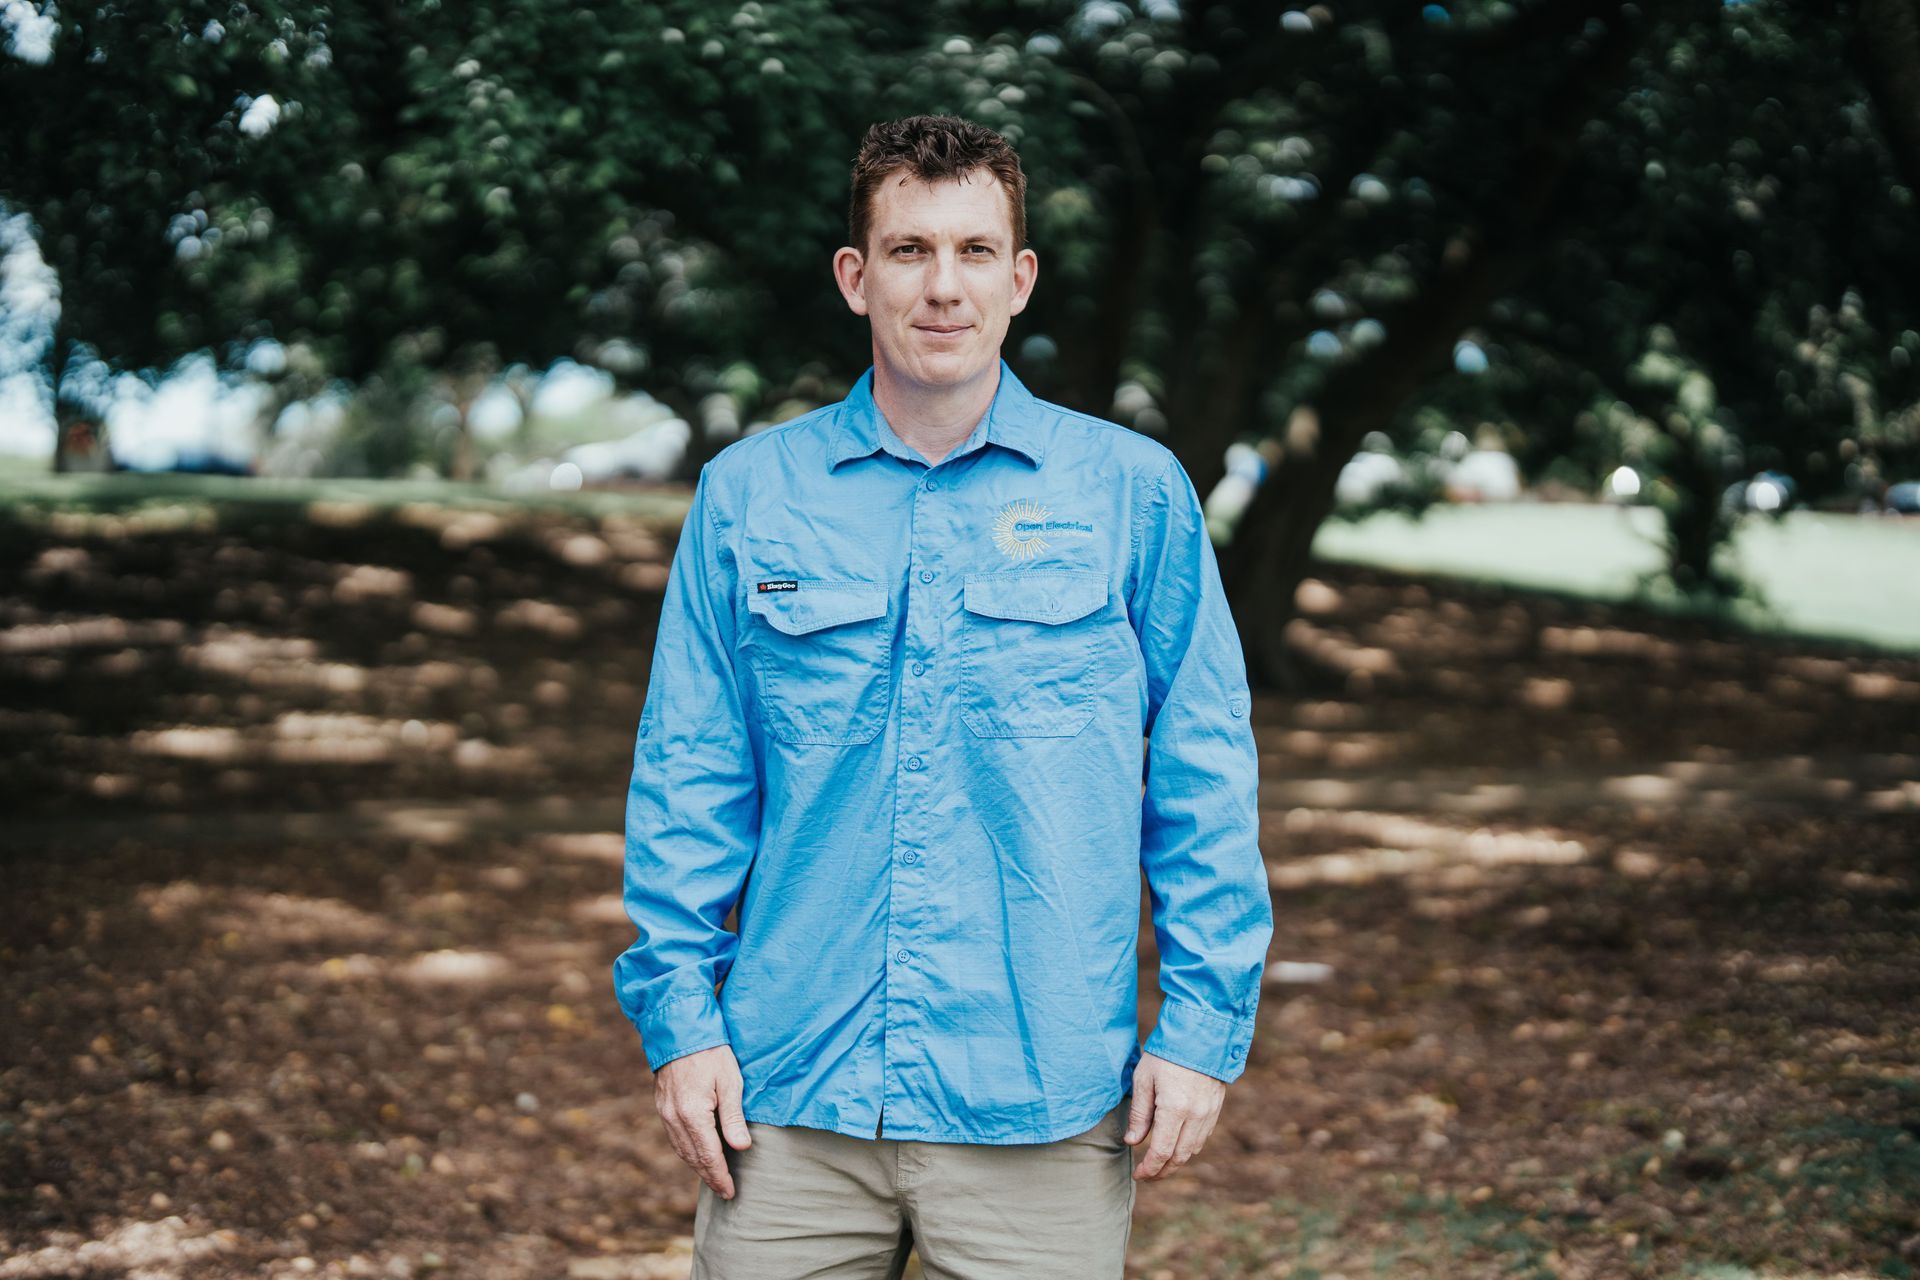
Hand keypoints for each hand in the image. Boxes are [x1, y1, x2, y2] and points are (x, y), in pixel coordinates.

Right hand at [653, 1044, 751, 1198]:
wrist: (680, 1029)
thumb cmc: (711, 1052)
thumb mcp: (730, 1081)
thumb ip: (734, 1117)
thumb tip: (741, 1148)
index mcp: (693, 1115)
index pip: (709, 1156)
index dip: (720, 1176)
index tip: (730, 1192)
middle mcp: (674, 1118)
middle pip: (693, 1157)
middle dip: (709, 1176)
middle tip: (724, 1191)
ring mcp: (665, 1112)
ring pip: (681, 1150)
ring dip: (696, 1166)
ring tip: (713, 1177)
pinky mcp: (662, 1105)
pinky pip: (674, 1137)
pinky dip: (686, 1151)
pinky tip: (696, 1153)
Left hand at [1123, 1052, 1225, 1181]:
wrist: (1201, 1033)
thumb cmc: (1166, 1053)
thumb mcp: (1144, 1079)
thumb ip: (1140, 1114)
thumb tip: (1133, 1142)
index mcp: (1175, 1110)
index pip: (1162, 1152)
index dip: (1149, 1168)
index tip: (1138, 1174)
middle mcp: (1196, 1116)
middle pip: (1179, 1157)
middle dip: (1162, 1171)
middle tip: (1147, 1175)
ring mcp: (1209, 1113)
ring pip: (1192, 1150)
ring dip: (1176, 1161)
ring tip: (1159, 1164)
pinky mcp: (1216, 1108)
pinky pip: (1202, 1137)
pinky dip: (1188, 1147)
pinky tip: (1176, 1145)